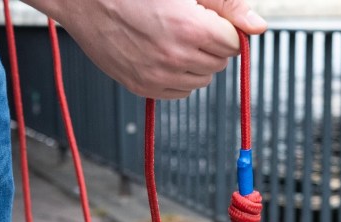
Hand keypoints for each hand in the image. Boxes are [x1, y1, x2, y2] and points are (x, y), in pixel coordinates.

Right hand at [24, 0, 267, 98]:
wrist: (83, 0)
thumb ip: (226, 5)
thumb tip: (257, 27)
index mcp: (189, 28)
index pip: (233, 43)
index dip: (224, 27)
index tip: (207, 17)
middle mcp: (174, 57)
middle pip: (219, 63)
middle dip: (211, 45)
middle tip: (187, 24)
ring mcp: (157, 76)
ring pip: (202, 81)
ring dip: (196, 63)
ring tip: (172, 38)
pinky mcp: (142, 88)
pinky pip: (179, 93)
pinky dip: (178, 77)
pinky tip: (162, 54)